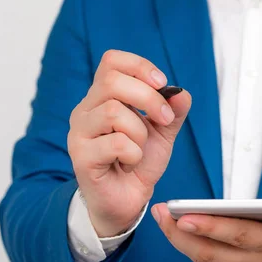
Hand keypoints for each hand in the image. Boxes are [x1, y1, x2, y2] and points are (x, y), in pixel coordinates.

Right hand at [68, 50, 191, 236]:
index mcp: (103, 96)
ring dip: (140, 131)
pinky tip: (130, 163)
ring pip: (113, 112)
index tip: (162, 84)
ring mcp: (80, 133)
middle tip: (165, 120)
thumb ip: (173, 110)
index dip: (140, 66)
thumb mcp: (164, 132)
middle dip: (149, 98)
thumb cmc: (139, 161)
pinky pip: (115, 143)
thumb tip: (180, 92)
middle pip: (112, 81)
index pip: (111, 61)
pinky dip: (133, 153)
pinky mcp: (81, 157)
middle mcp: (86, 109)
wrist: (128, 199)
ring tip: (141, 148)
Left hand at [152, 196, 261, 261]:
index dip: (212, 227)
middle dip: (183, 234)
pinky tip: (179, 231)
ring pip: (207, 260)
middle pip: (214, 252)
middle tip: (163, 213)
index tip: (187, 216)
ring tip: (164, 218)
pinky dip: (191, 248)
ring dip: (181, 241)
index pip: (240, 235)